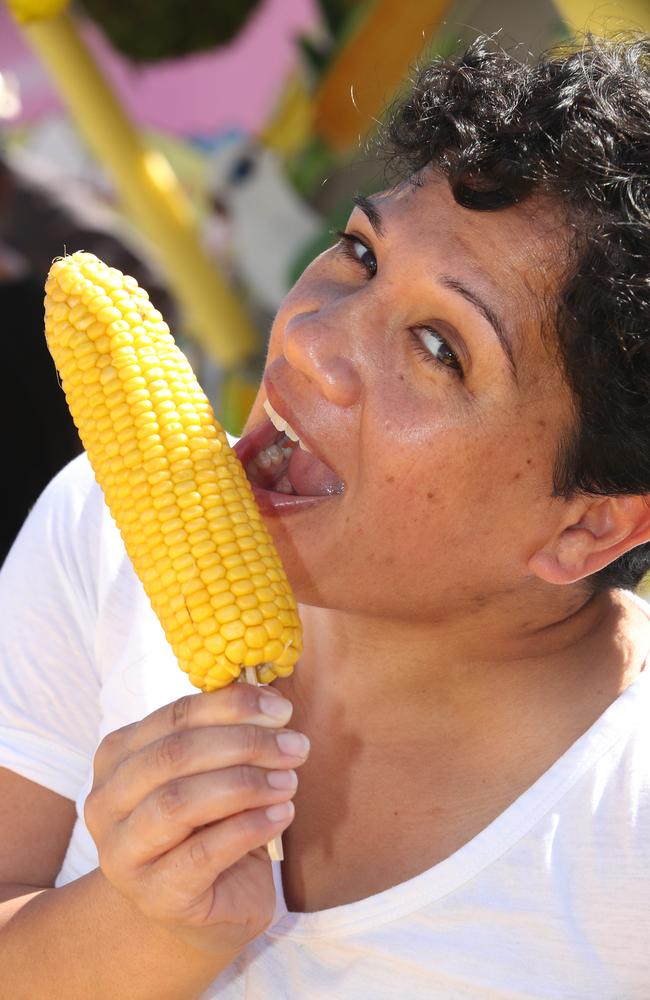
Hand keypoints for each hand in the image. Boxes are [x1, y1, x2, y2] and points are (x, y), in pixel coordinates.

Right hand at [85, 684, 308, 956]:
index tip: (282, 709)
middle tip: (295, 746)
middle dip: (244, 744)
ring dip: (245, 784)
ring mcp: (122, 853)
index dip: (232, 706)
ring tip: (289, 782)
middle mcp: (106, 802)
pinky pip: (201, 854)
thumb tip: (274, 703)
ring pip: (178, 803)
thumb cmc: (212, 825)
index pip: (174, 716)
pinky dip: (249, 827)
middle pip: (174, 755)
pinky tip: (281, 815)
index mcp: (117, 756)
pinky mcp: (154, 895)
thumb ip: (230, 735)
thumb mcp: (215, 771)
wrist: (204, 908)